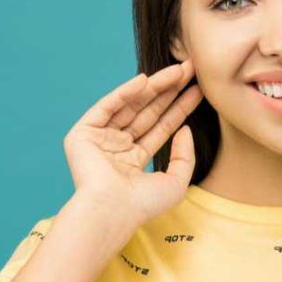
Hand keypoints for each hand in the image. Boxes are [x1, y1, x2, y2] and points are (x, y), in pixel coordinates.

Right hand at [62, 59, 204, 222]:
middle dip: (169, 90)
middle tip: (191, 70)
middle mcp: (115, 147)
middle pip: (148, 111)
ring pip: (131, 105)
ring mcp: (99, 139)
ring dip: (154, 86)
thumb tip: (185, 128)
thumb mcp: (176, 181)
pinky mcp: (83, 133)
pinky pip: (107, 106)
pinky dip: (125, 92)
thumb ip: (185, 156)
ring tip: (178, 70)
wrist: (112, 211)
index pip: (161, 127)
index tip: (198, 90)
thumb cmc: (143, 204)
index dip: (180, 108)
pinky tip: (146, 79)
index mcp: (133, 160)